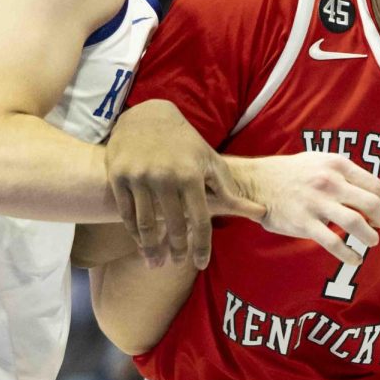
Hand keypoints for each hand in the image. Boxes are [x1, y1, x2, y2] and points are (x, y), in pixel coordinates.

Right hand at [107, 100, 263, 269]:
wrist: (146, 116)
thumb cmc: (186, 144)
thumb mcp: (211, 162)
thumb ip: (231, 191)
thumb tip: (260, 213)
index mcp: (191, 176)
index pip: (200, 221)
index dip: (201, 246)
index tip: (201, 263)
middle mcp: (165, 178)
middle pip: (173, 226)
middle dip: (177, 250)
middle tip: (179, 262)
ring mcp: (139, 178)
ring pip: (146, 225)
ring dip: (152, 248)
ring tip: (156, 262)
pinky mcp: (119, 176)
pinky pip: (126, 213)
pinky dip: (134, 233)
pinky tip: (141, 244)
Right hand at [236, 152, 379, 264]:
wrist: (255, 181)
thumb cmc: (293, 172)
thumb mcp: (320, 160)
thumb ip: (344, 173)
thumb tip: (369, 190)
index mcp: (337, 164)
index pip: (374, 184)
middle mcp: (329, 182)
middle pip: (371, 203)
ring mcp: (316, 203)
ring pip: (355, 223)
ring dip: (370, 236)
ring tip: (372, 241)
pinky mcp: (304, 223)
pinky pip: (333, 242)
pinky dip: (349, 254)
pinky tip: (355, 259)